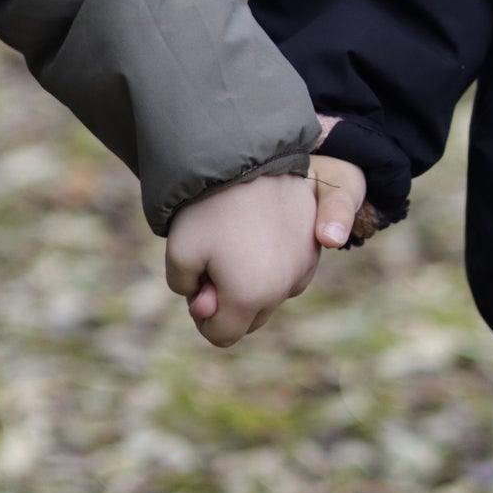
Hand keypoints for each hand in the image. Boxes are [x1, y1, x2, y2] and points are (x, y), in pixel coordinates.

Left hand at [165, 156, 368, 346]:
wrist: (250, 157)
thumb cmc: (208, 207)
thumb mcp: (178, 253)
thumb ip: (187, 292)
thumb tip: (206, 304)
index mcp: (250, 297)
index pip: (222, 335)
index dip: (202, 317)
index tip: (196, 285)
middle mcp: (284, 288)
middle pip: (250, 319)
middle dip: (229, 302)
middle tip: (210, 263)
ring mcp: (304, 266)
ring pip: (271, 296)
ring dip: (252, 284)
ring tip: (234, 243)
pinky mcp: (313, 246)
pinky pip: (289, 272)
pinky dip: (272, 264)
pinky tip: (255, 232)